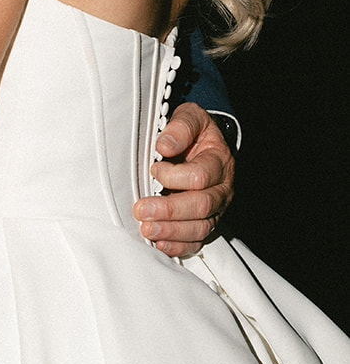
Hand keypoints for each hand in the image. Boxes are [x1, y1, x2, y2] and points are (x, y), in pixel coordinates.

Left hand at [133, 102, 233, 258]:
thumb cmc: (194, 132)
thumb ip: (180, 126)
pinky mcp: (206, 222)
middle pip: (201, 206)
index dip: (174, 176)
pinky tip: (159, 244)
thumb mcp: (190, 117)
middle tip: (141, 210)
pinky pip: (197, 241)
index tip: (153, 169)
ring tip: (146, 230)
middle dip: (169, 210)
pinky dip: (178, 246)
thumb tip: (164, 145)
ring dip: (171, 231)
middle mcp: (222, 188)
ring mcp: (216, 209)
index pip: (200, 176)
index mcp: (219, 161)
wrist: (204, 144)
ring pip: (200, 227)